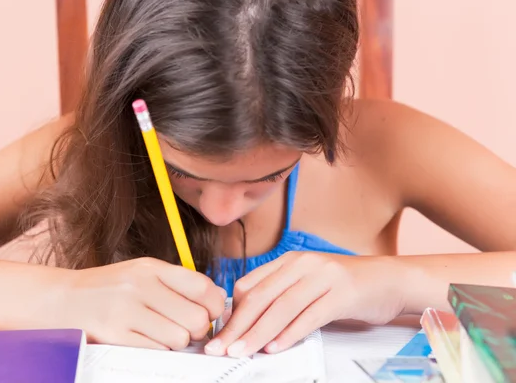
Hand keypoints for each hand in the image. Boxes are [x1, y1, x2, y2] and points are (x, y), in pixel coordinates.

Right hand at [63, 257, 226, 349]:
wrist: (60, 300)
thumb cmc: (107, 288)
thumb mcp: (141, 273)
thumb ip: (176, 283)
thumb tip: (216, 298)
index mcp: (151, 268)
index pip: (202, 286)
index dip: (215, 306)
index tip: (210, 314)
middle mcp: (140, 286)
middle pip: (196, 318)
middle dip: (197, 330)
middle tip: (187, 330)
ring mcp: (126, 311)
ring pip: (179, 338)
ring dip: (177, 343)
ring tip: (162, 335)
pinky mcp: (115, 335)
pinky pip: (157, 351)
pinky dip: (158, 350)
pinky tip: (146, 341)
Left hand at [204, 252, 408, 356]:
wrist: (391, 279)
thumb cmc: (347, 285)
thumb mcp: (309, 282)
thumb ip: (282, 294)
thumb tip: (249, 319)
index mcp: (290, 260)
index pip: (250, 284)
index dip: (232, 311)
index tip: (220, 333)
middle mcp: (303, 264)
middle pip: (261, 296)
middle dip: (237, 325)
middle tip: (220, 347)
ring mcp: (324, 277)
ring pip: (281, 307)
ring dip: (257, 332)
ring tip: (241, 351)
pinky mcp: (342, 293)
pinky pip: (310, 315)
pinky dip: (290, 333)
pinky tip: (275, 347)